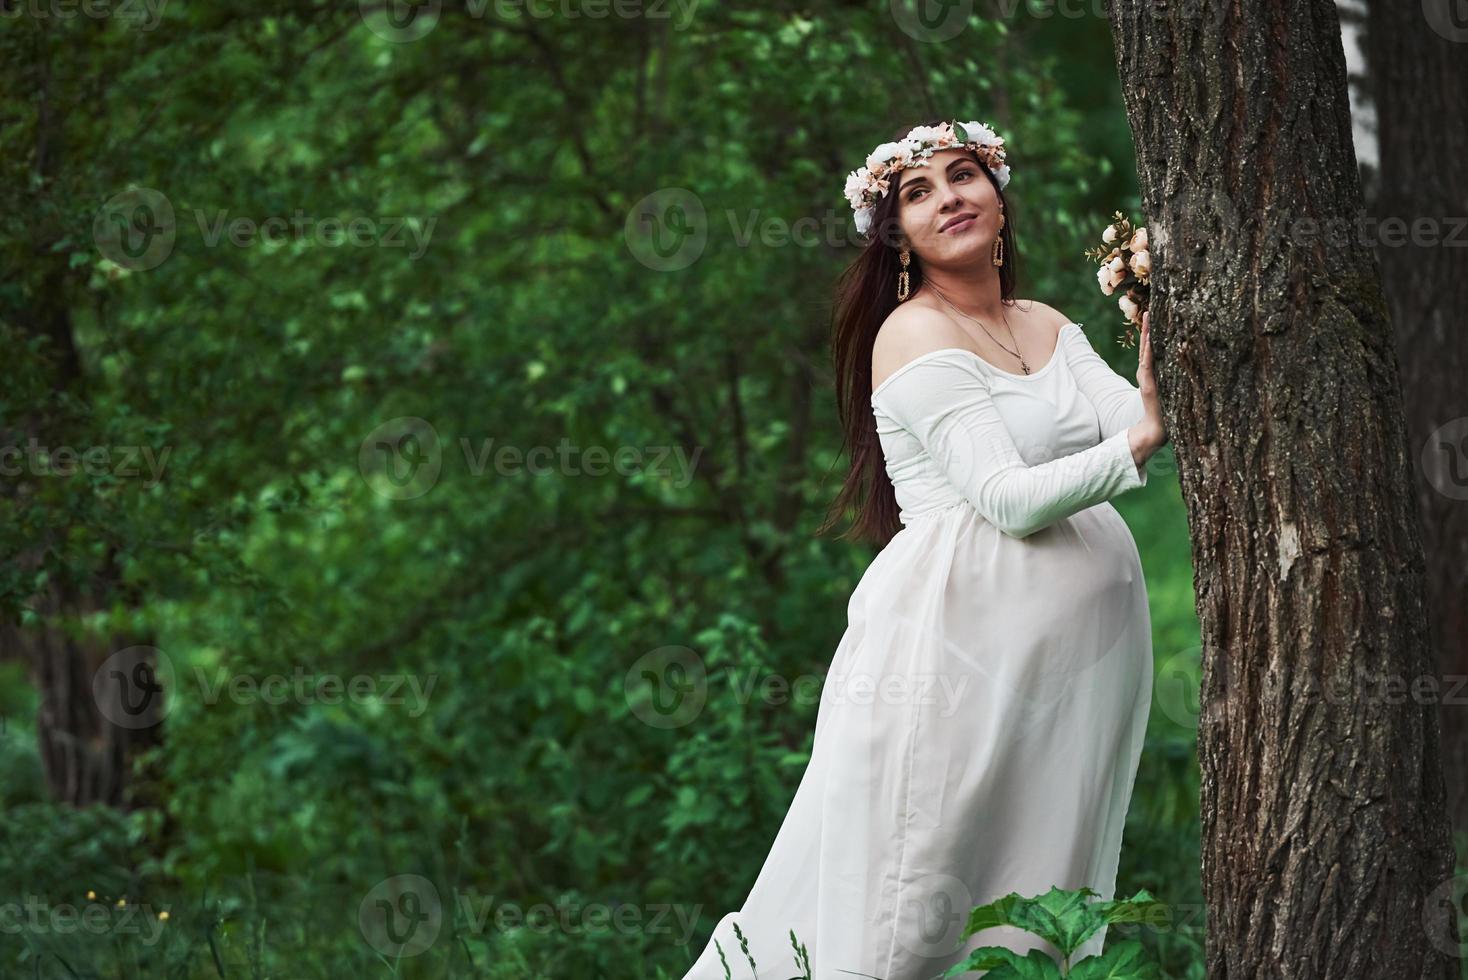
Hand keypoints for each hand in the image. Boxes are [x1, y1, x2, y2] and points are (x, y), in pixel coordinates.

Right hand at [1135, 311, 1165, 449]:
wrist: (1156, 428)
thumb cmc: (1167, 411)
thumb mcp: (1172, 390)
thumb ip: (1176, 378)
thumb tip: (1193, 364)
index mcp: (1152, 372)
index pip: (1152, 348)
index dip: (1152, 332)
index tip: (1155, 315)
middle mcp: (1147, 371)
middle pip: (1147, 344)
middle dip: (1148, 327)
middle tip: (1149, 308)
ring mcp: (1147, 377)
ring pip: (1146, 350)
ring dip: (1147, 333)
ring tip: (1148, 317)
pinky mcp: (1148, 384)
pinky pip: (1148, 362)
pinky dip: (1148, 350)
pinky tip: (1150, 338)